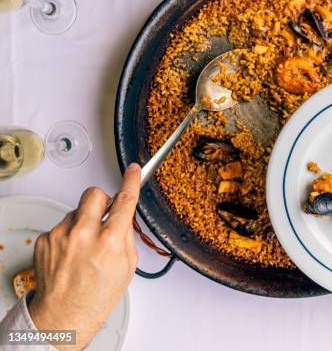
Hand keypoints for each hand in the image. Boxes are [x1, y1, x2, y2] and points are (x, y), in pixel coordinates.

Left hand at [28, 163, 140, 349]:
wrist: (65, 316)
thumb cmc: (97, 295)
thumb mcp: (127, 265)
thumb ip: (126, 234)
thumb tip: (123, 214)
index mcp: (110, 240)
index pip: (124, 200)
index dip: (131, 181)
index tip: (133, 170)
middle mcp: (83, 234)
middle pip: (94, 194)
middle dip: (101, 201)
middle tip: (103, 217)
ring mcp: (60, 236)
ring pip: (76, 211)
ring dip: (83, 222)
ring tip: (84, 247)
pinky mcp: (44, 240)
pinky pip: (61, 226)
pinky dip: (68, 236)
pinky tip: (70, 254)